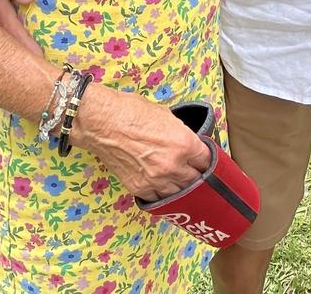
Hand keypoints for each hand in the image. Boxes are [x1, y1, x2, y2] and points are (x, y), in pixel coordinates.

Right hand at [77, 85, 211, 201]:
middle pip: (197, 180)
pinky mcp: (140, 189)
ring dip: (184, 188)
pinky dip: (164, 195)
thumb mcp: (166, 115)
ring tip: (184, 184)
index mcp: (184, 143)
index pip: (207, 160)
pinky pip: (160, 199)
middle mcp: (173, 166)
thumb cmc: (132, 111)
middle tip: (198, 172)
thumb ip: (181, 133)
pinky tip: (165, 189)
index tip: (206, 159)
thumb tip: (188, 142)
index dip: (207, 158)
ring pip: (181, 194)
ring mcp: (156, 180)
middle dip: (199, 175)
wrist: (102, 122)